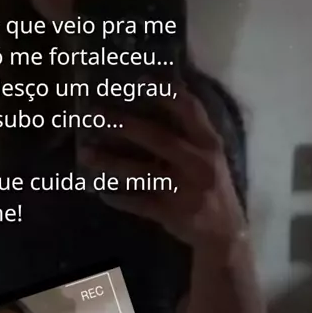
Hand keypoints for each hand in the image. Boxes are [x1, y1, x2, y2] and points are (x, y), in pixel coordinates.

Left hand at [78, 83, 246, 249]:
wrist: (225, 232)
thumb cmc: (212, 185)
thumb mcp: (210, 156)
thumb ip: (189, 132)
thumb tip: (158, 98)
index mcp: (209, 144)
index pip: (191, 110)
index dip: (166, 93)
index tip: (140, 80)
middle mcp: (199, 163)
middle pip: (158, 138)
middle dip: (124, 124)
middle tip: (95, 114)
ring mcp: (185, 190)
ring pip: (142, 173)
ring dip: (111, 162)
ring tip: (85, 154)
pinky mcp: (172, 213)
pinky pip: (139, 203)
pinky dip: (119, 197)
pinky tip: (101, 191)